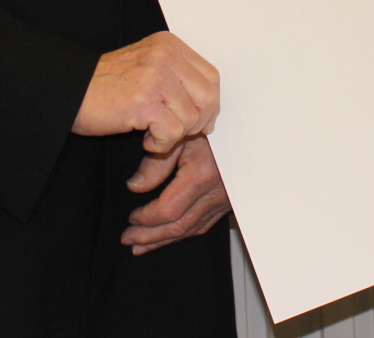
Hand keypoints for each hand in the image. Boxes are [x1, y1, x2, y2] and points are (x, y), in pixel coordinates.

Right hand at [73, 32, 218, 151]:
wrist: (68, 92)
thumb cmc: (105, 87)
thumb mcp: (147, 69)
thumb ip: (178, 80)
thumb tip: (209, 113)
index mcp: (169, 45)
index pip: (211, 77)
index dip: (208, 104)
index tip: (196, 121)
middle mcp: (165, 55)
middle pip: (208, 96)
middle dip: (198, 122)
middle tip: (175, 133)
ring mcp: (155, 76)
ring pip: (191, 117)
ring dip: (174, 136)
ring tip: (152, 134)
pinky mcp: (143, 100)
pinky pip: (172, 132)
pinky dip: (161, 144)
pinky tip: (144, 139)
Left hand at [121, 136, 230, 253]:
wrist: (244, 130)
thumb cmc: (208, 128)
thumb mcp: (179, 138)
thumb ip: (155, 164)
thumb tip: (135, 186)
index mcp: (200, 175)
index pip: (167, 210)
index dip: (146, 218)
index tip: (132, 217)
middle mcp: (214, 192)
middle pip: (178, 226)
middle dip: (150, 237)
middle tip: (129, 239)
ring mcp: (223, 200)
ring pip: (190, 230)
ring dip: (164, 240)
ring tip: (142, 245)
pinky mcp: (227, 202)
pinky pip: (203, 225)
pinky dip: (183, 233)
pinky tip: (170, 234)